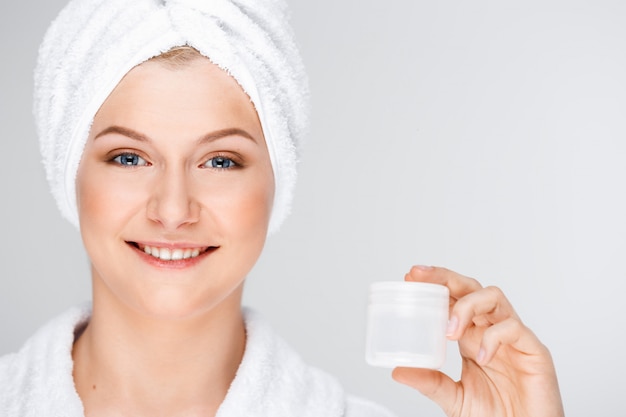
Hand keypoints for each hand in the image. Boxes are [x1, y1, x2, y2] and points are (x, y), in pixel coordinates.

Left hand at [392, 266, 563, 416]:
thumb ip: (430, 382)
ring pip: (494, 297)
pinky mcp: (535, 352)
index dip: (434, 284)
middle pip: (471, 288)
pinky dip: (493, 338)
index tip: (410, 277)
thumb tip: (399, 370)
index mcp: (471, 337)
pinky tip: (481, 357)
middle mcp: (491, 331)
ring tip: (449, 330)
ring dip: (467, 305)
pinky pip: (514, 329)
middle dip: (445, 277)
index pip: (453, 298)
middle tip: (421, 277)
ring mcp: (513, 339)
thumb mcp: (454, 398)